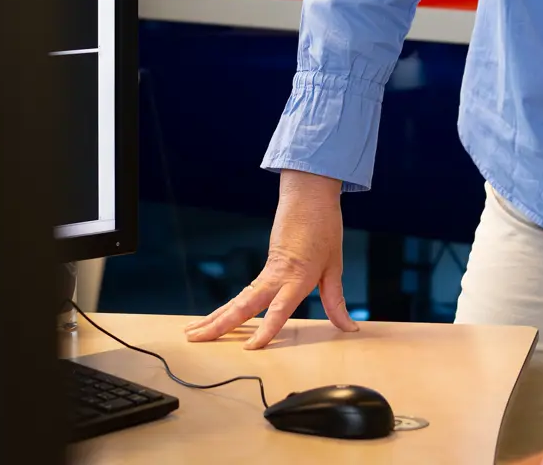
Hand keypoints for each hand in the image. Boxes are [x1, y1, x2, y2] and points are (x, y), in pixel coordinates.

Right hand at [183, 168, 358, 348]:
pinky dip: (227, 307)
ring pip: (237, 300)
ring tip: (193, 332)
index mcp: (297, 277)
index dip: (266, 329)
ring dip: (215, 317)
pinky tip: (215, 318)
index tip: (251, 347)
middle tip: (197, 339)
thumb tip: (350, 327)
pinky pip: (243, 293)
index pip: (279, 309)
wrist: (308, 195)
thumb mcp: (334, 265)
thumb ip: (336, 301)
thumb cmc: (323, 227)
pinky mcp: (265, 267)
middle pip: (243, 305)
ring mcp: (267, 271)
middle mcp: (277, 276)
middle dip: (220, 324)